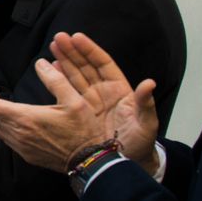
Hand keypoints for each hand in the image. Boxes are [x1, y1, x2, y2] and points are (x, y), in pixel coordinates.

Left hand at [0, 32, 159, 172]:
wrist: (90, 161)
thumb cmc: (84, 130)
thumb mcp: (74, 100)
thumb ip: (55, 80)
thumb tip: (40, 62)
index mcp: (24, 118)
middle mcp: (17, 133)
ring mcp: (21, 147)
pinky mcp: (27, 155)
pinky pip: (7, 138)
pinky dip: (4, 125)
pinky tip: (13, 120)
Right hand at [49, 32, 159, 168]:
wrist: (124, 163)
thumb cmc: (140, 143)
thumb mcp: (146, 124)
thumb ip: (146, 104)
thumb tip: (149, 84)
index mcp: (120, 90)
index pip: (103, 64)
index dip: (90, 50)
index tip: (77, 37)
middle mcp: (104, 91)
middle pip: (86, 66)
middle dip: (73, 51)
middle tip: (58, 37)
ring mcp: (91, 101)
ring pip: (76, 75)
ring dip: (64, 60)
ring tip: (53, 46)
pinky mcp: (80, 111)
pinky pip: (69, 91)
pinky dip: (60, 78)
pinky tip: (52, 68)